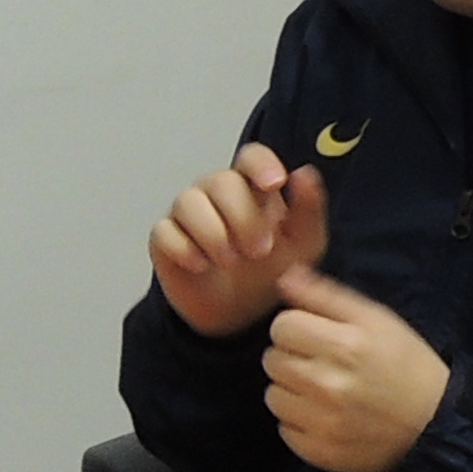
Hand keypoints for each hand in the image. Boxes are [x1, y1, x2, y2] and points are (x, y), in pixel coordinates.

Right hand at [152, 149, 329, 338]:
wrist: (240, 314)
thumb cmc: (270, 271)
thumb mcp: (303, 245)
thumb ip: (308, 209)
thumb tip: (303, 173)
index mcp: (252, 187)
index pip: (251, 157)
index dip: (260, 164)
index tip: (273, 184)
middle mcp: (216, 193)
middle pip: (220, 181)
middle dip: (242, 217)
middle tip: (259, 251)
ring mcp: (187, 213)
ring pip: (188, 201)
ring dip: (213, 234)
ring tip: (230, 261)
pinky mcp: (164, 238)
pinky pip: (164, 231)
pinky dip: (183, 249)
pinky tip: (201, 266)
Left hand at [264, 267, 453, 471]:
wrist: (435, 424)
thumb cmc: (406, 363)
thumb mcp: (377, 319)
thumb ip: (326, 296)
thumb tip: (284, 278)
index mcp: (344, 345)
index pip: (281, 326)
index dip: (296, 326)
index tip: (315, 335)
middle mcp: (329, 384)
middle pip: (272, 360)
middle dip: (292, 357)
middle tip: (322, 363)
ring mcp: (323, 422)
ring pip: (273, 396)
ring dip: (292, 390)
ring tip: (322, 390)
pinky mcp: (320, 452)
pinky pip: (284, 429)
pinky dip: (299, 422)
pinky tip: (325, 415)